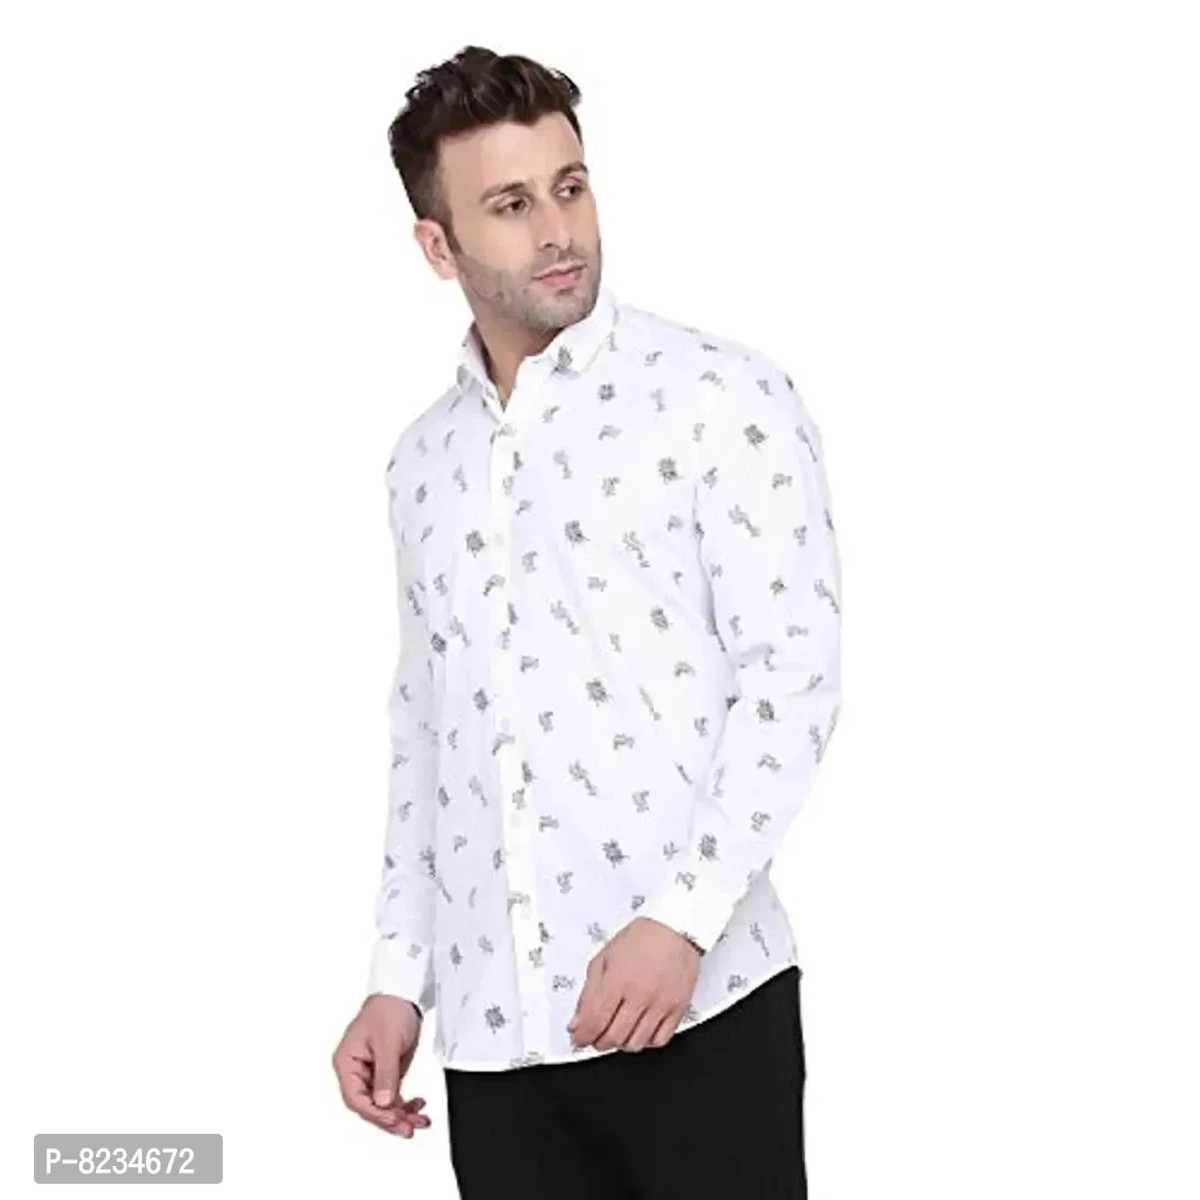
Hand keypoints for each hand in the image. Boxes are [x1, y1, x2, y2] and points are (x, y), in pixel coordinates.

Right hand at [332, 994, 431, 1136]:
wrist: (402, 996)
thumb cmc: (387, 1010)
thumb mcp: (387, 1042)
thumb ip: (386, 1074)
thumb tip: (384, 1102)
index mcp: (346, 1063)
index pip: (355, 1098)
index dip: (374, 1112)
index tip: (392, 1119)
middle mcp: (356, 1072)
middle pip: (369, 1106)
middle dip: (390, 1119)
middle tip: (408, 1128)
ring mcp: (372, 1074)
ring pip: (383, 1104)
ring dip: (401, 1114)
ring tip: (419, 1120)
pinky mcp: (386, 1073)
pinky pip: (392, 1096)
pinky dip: (405, 1104)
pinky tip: (417, 1106)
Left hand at [567, 917, 701, 1051]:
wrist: (675, 928)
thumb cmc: (640, 939)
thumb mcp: (604, 957)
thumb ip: (588, 992)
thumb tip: (577, 1022)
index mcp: (617, 980)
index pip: (594, 1021)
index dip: (582, 1036)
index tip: (578, 1037)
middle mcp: (639, 995)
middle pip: (614, 1037)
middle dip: (599, 1042)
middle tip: (596, 1036)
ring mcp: (660, 1004)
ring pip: (636, 1043)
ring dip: (621, 1044)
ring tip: (617, 1032)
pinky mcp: (678, 1008)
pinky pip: (659, 1040)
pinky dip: (646, 1041)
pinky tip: (640, 1030)